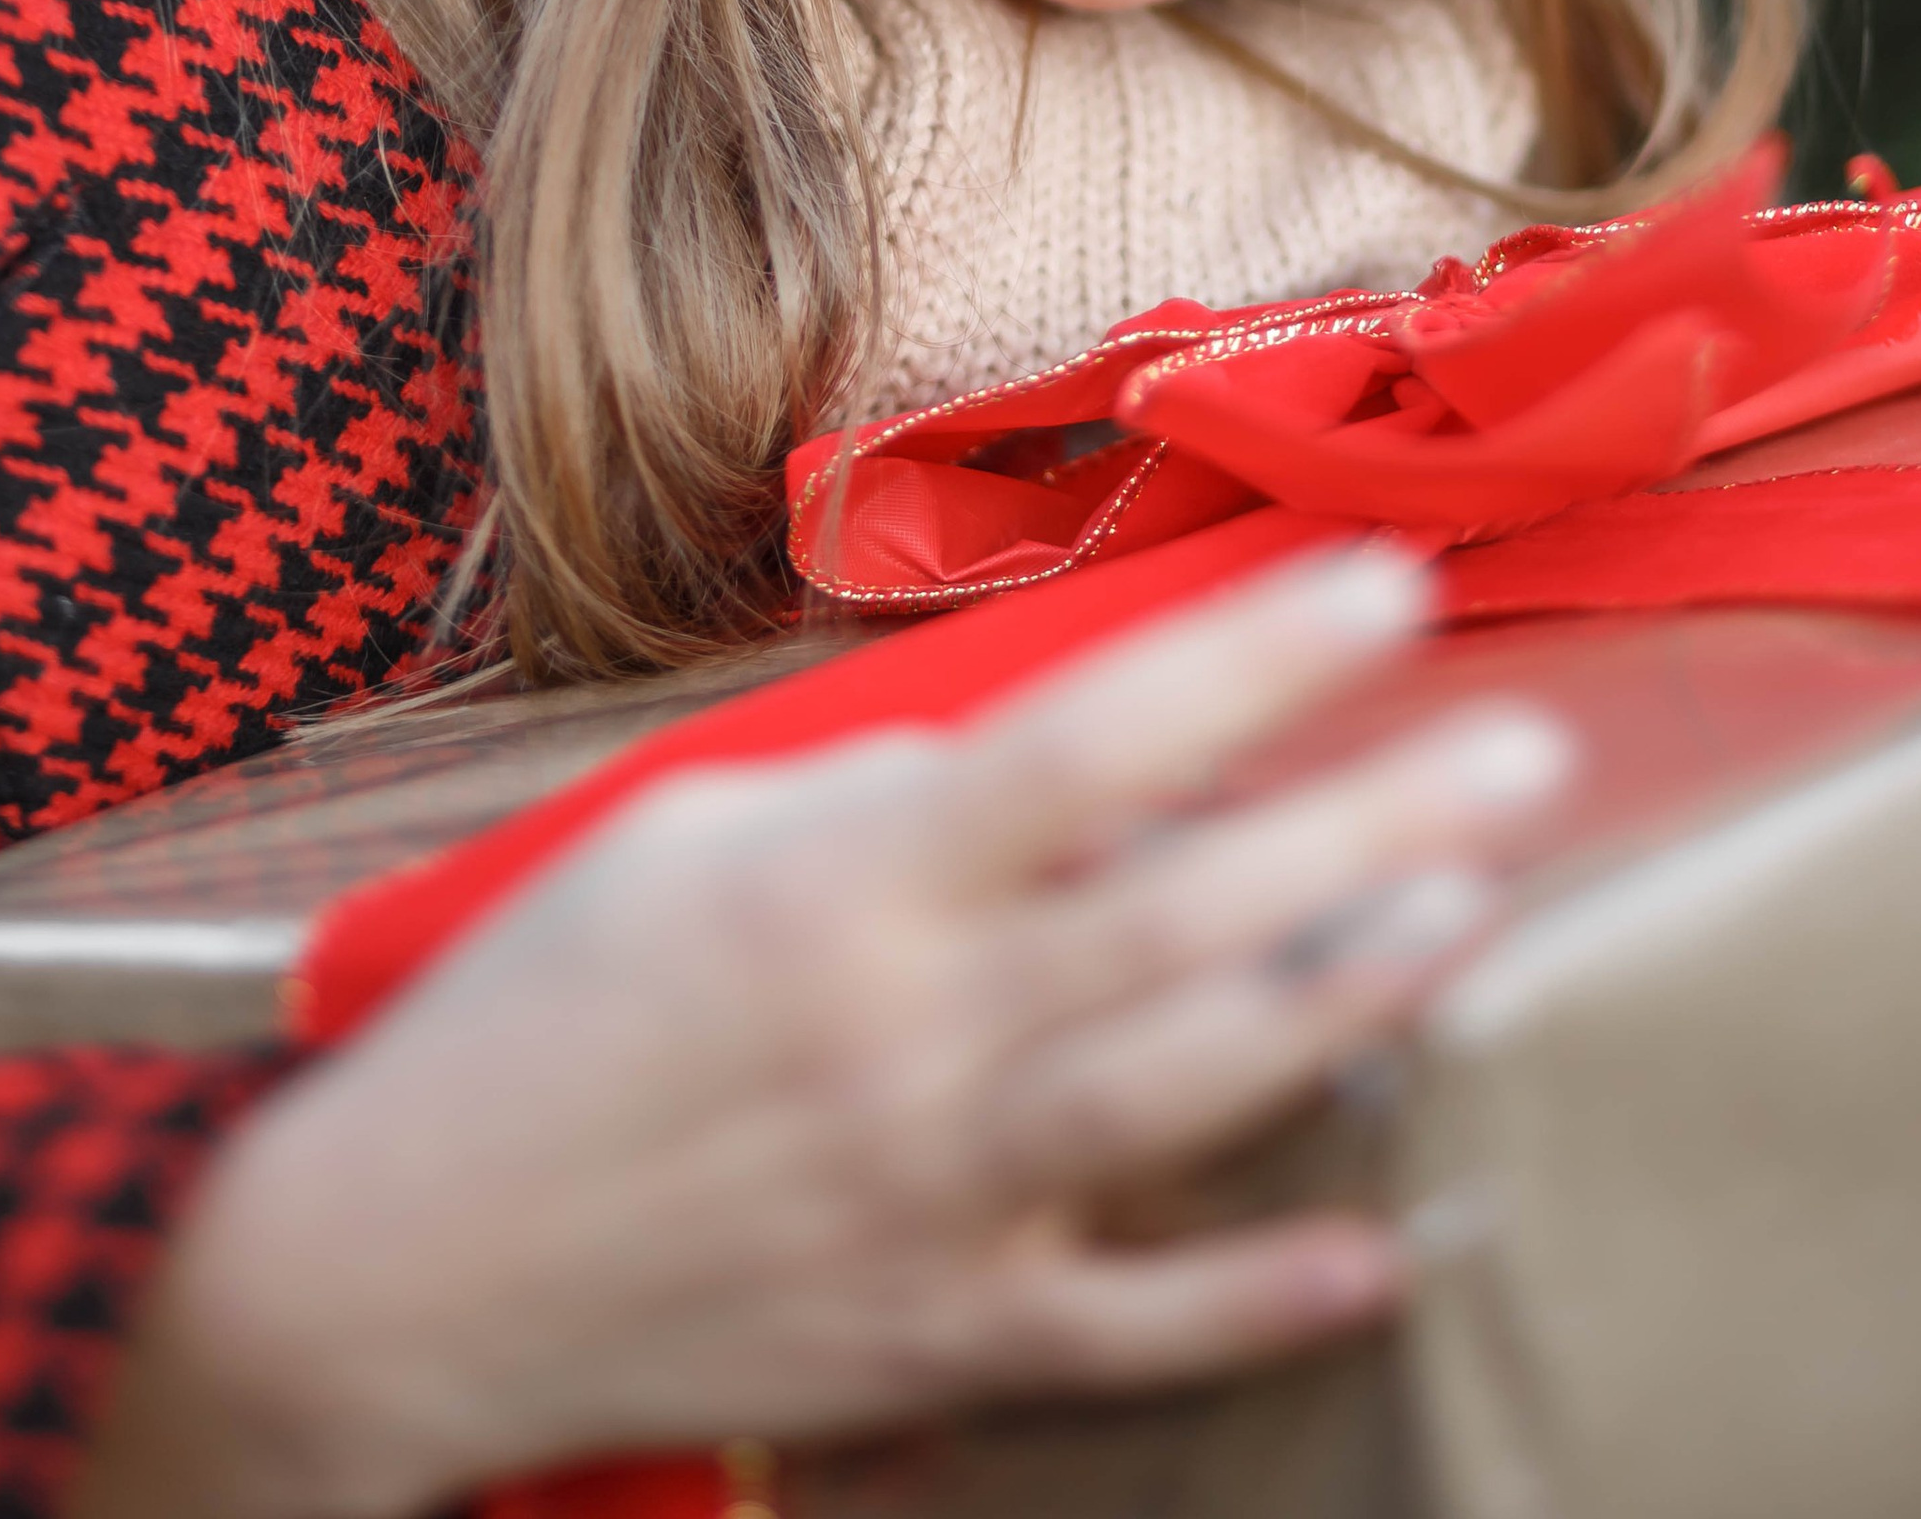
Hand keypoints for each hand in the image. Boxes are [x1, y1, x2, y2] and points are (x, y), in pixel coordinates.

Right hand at [76, 548, 1567, 1518]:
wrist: (399, 1268)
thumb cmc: (535, 1017)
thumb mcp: (684, 836)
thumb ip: (874, 795)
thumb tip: (1053, 771)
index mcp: (845, 881)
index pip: (1089, 739)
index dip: (1254, 658)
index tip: (1388, 584)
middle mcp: (911, 1031)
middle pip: (1185, 910)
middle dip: (1370, 820)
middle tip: (1521, 749)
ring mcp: (933, 1195)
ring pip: (1186, 1090)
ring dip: (1349, 1001)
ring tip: (1474, 915)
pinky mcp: (931, 1337)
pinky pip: (1126, 1328)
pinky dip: (1261, 1292)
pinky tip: (1387, 1239)